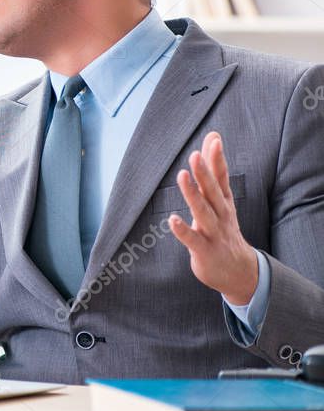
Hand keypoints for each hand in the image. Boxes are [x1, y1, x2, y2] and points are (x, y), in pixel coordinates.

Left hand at [168, 132, 258, 304]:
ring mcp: (214, 233)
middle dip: (205, 173)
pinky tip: (172, 220)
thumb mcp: (221, 201)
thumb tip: (212, 138)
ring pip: (203, 212)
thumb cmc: (224, 229)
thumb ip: (214, 170)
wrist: (239, 272)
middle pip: (213, 192)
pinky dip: (183, 230)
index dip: (217, 159)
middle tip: (195, 155)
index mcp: (223, 203)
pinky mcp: (204, 251)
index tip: (214, 139)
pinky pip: (193, 240)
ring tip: (182, 176)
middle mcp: (221, 215)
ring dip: (193, 195)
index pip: (221, 178)